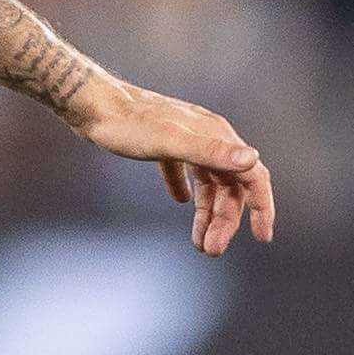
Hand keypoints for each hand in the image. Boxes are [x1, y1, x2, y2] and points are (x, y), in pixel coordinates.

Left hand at [67, 76, 275, 255]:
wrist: (92, 104)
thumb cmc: (128, 125)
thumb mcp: (170, 143)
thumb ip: (210, 152)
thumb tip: (251, 160)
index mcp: (216, 136)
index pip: (252, 176)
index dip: (261, 207)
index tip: (262, 238)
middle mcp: (207, 137)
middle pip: (228, 186)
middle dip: (224, 220)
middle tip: (211, 250)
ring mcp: (185, 139)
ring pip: (208, 182)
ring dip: (207, 213)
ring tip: (199, 242)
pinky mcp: (162, 142)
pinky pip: (183, 169)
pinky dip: (185, 188)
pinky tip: (178, 200)